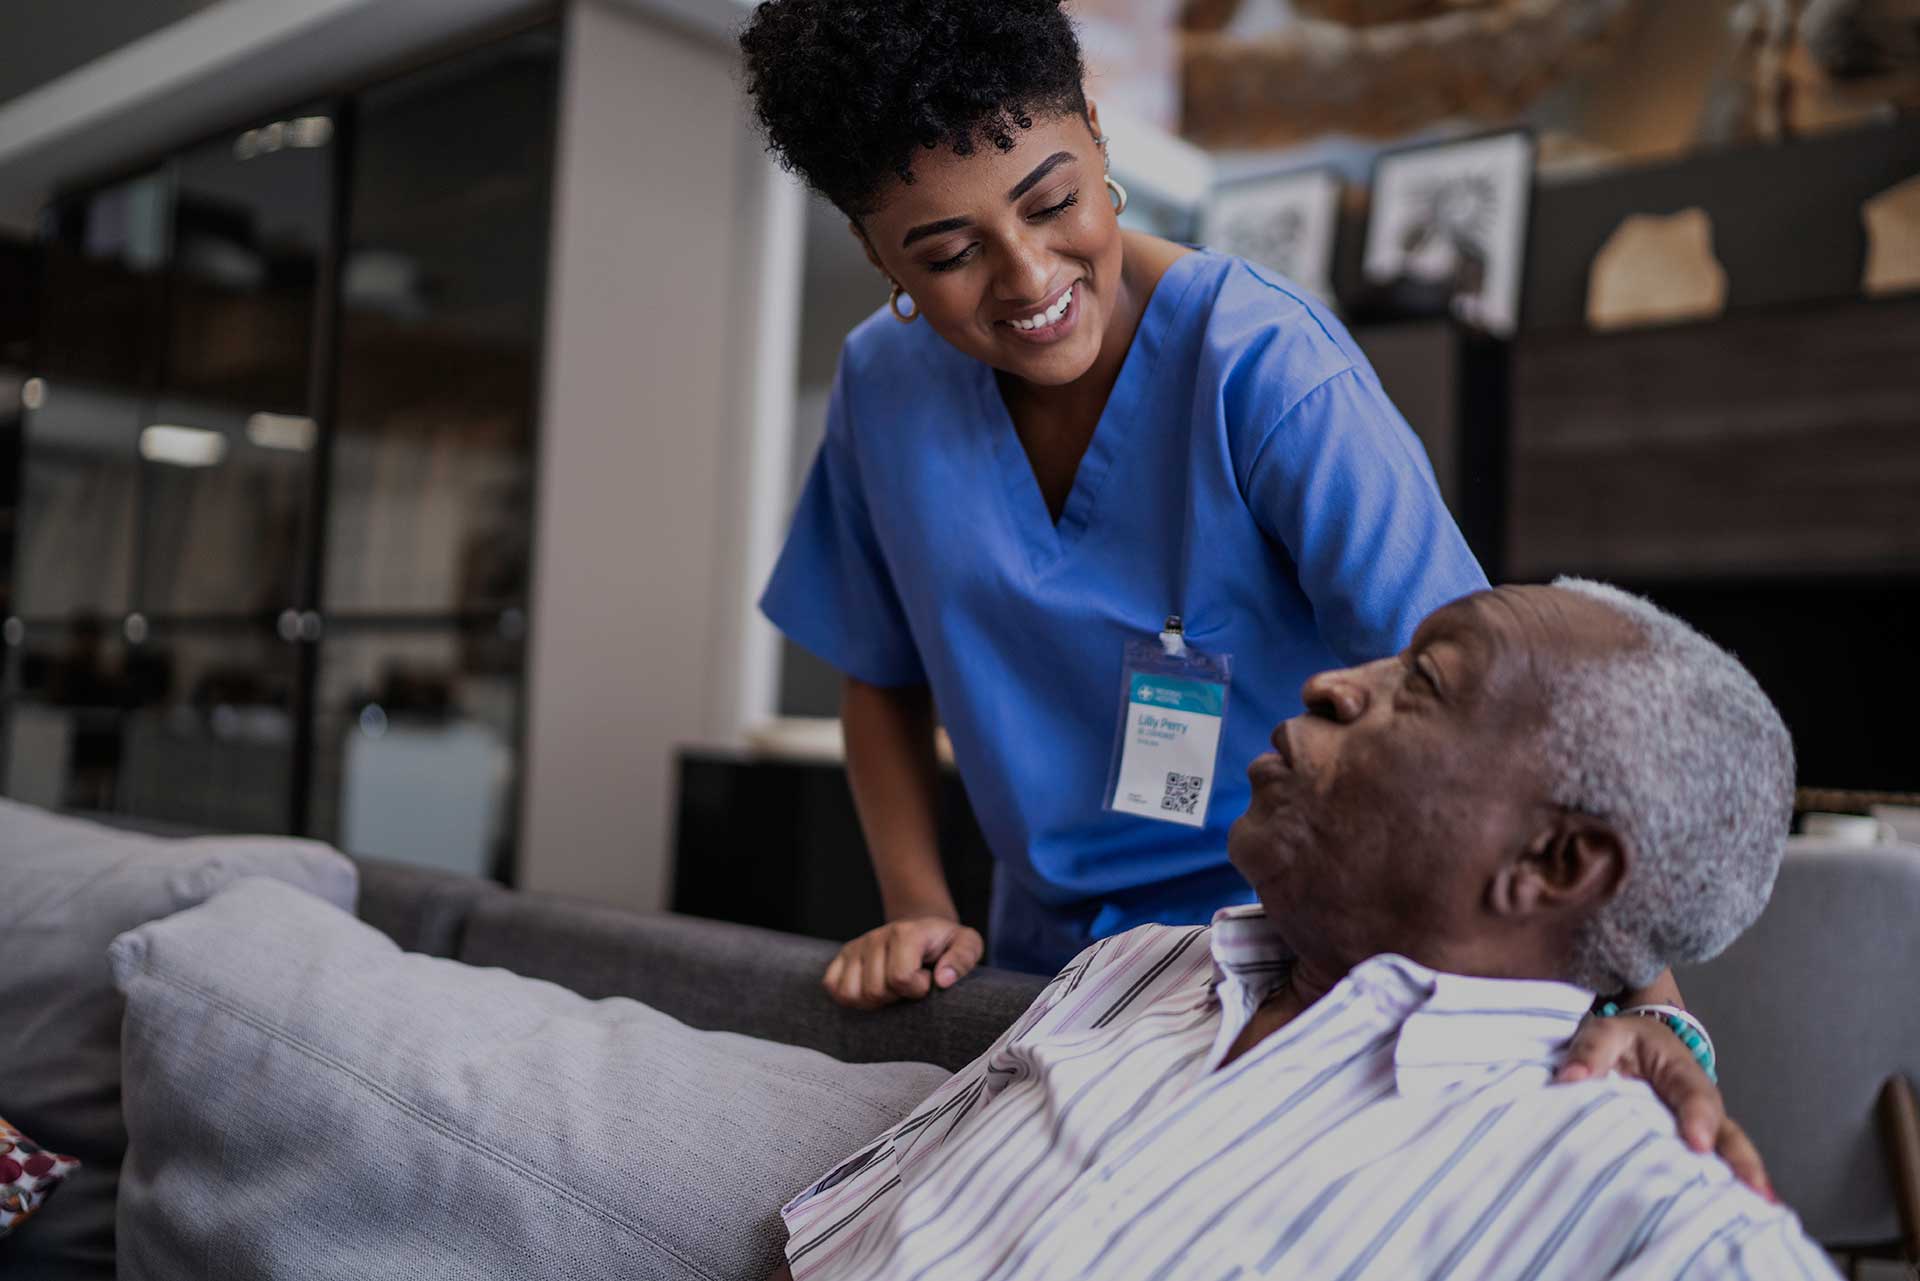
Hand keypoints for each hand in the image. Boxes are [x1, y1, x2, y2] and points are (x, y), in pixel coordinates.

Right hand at [822, 916, 983, 1009]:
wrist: (923, 929)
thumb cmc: (946, 943)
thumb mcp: (968, 944)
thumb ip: (962, 959)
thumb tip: (943, 980)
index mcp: (906, 932)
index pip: (900, 977)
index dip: (917, 988)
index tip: (928, 979)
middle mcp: (876, 936)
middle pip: (874, 990)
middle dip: (895, 997)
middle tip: (909, 985)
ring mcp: (857, 946)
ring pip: (851, 993)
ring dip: (872, 1000)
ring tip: (891, 989)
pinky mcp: (843, 956)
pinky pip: (833, 987)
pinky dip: (850, 997)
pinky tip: (871, 989)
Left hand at [1555, 1014, 1772, 1199]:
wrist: (1637, 1040)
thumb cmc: (1623, 1040)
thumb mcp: (1605, 1032)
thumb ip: (1591, 1052)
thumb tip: (1570, 1078)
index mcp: (1680, 1071)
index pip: (1693, 1095)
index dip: (1698, 1119)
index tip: (1698, 1144)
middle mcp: (1700, 1102)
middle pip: (1727, 1131)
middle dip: (1742, 1160)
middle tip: (1755, 1190)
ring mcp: (1700, 1127)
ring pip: (1727, 1153)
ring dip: (1742, 1181)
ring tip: (1761, 1211)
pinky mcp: (1689, 1145)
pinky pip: (1711, 1167)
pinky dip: (1725, 1189)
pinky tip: (1736, 1216)